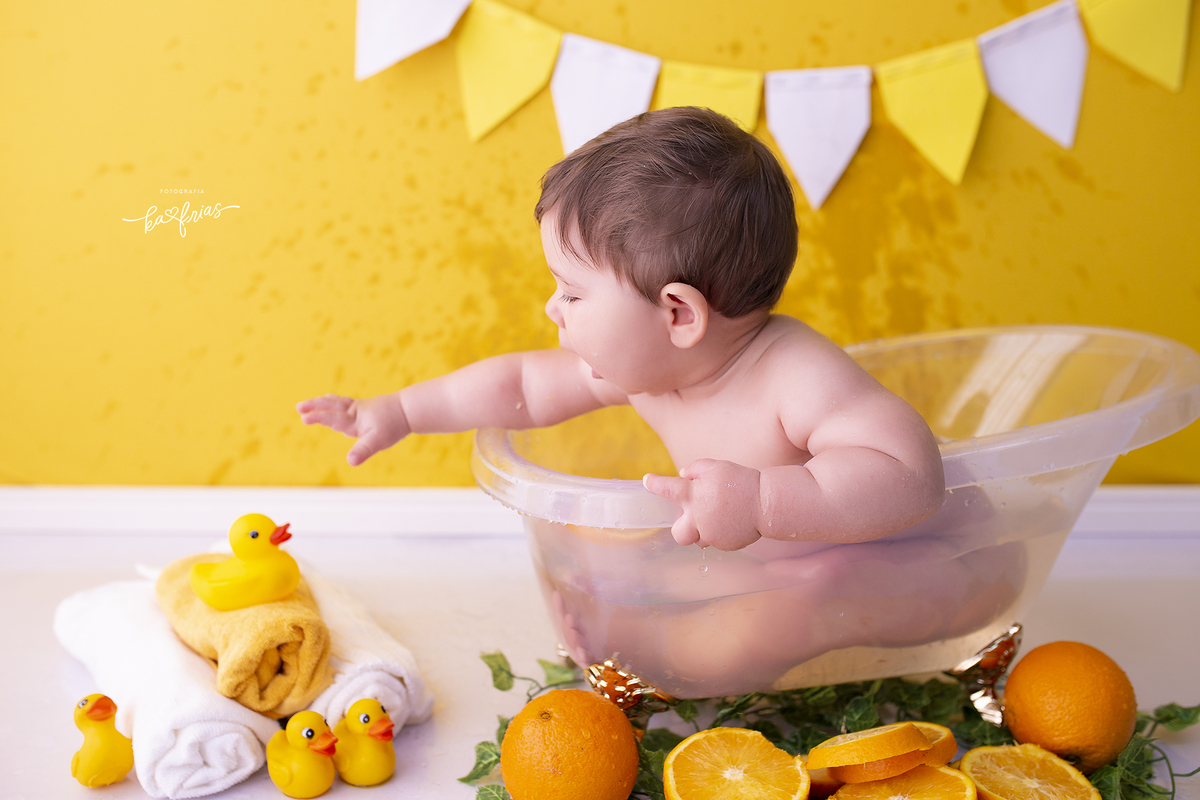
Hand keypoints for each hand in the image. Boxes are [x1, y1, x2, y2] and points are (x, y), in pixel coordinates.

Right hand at [296, 393, 410, 465]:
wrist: (409, 409)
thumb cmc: (393, 425)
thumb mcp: (378, 441)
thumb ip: (363, 451)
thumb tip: (350, 461)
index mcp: (354, 419)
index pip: (332, 418)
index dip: (318, 418)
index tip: (304, 418)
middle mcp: (354, 412)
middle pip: (331, 406)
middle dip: (315, 406)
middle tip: (299, 407)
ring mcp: (360, 409)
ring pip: (338, 403)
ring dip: (324, 403)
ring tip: (311, 403)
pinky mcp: (367, 409)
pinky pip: (346, 404)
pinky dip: (337, 403)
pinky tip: (337, 406)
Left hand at [642, 459, 763, 550]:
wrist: (767, 503)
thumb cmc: (741, 481)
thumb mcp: (717, 466)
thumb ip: (695, 469)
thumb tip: (683, 476)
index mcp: (694, 495)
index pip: (667, 489)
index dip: (655, 484)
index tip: (648, 481)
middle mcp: (698, 518)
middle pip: (678, 534)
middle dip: (683, 527)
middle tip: (693, 516)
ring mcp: (712, 534)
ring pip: (699, 539)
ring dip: (703, 529)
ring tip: (719, 515)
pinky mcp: (725, 544)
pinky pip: (716, 541)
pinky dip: (720, 532)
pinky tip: (732, 520)